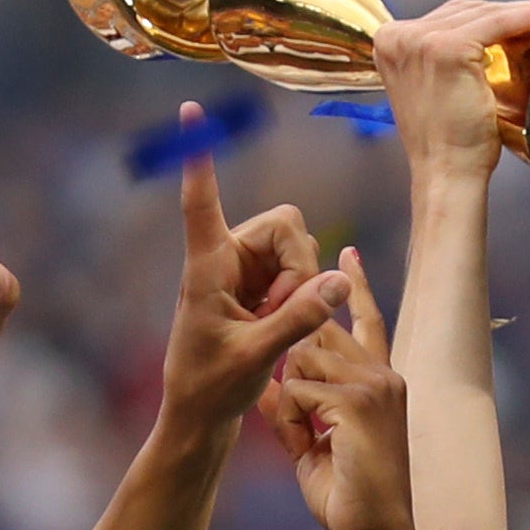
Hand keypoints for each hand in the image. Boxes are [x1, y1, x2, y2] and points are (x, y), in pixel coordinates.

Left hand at [156, 121, 346, 427]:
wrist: (202, 417)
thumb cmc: (212, 388)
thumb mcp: (257, 356)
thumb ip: (299, 318)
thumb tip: (339, 281)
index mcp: (207, 267)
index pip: (202, 203)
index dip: (201, 159)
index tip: (190, 113)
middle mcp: (226, 258)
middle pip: (285, 224)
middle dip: (300, 263)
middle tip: (288, 311)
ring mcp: (244, 272)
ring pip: (297, 248)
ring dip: (302, 284)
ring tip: (278, 327)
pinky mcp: (259, 288)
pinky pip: (299, 272)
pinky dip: (301, 296)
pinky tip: (280, 328)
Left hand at [258, 253, 411, 529]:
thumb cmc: (348, 497)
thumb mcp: (315, 443)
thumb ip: (298, 408)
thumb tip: (273, 386)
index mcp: (380, 380)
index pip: (367, 320)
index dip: (354, 286)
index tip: (346, 252)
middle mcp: (382, 374)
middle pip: (318, 334)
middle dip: (296, 373)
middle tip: (311, 426)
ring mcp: (374, 384)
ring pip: (302, 358)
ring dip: (292, 404)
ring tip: (310, 442)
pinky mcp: (358, 401)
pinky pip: (298, 387)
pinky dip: (293, 422)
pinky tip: (311, 447)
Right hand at [374, 0, 529, 185]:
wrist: (447, 172)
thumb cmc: (447, 141)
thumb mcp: (436, 86)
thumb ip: (444, 55)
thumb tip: (487, 31)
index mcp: (389, 43)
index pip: (445, 16)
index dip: (484, 15)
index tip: (516, 16)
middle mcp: (398, 36)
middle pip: (461, 10)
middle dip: (501, 13)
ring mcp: (419, 40)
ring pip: (480, 13)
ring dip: (516, 13)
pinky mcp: (447, 47)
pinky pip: (495, 23)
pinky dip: (523, 18)